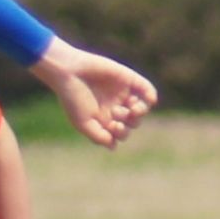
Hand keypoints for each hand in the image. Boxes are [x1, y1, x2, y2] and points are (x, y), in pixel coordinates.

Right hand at [30, 39, 156, 149]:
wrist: (69, 72)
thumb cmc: (72, 99)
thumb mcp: (83, 123)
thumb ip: (98, 137)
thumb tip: (114, 147)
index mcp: (104, 119)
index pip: (121, 133)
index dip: (120, 133)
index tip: (111, 126)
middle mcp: (114, 107)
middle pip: (132, 123)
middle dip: (128, 123)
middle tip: (115, 113)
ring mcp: (123, 93)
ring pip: (141, 108)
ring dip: (140, 112)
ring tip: (133, 109)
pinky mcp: (127, 79)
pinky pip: (145, 88)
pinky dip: (150, 94)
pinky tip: (151, 100)